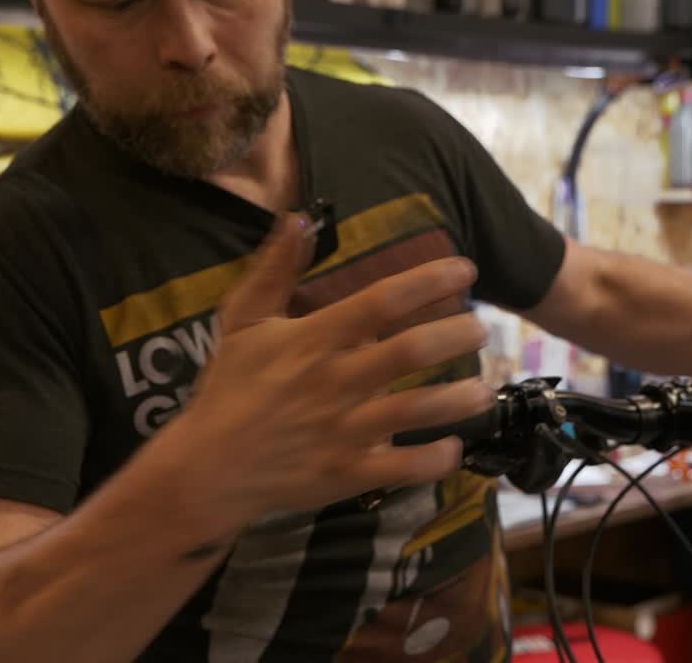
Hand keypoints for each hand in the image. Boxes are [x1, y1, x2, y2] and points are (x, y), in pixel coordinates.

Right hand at [155, 213, 491, 533]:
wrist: (206, 468)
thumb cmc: (231, 388)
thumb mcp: (243, 321)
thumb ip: (275, 269)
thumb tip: (298, 216)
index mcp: (312, 340)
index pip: (380, 301)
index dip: (428, 281)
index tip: (466, 271)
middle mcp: (333, 382)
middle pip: (410, 352)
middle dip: (456, 336)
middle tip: (481, 330)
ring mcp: (342, 431)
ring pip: (415, 411)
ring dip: (459, 399)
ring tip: (485, 390)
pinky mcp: (346, 475)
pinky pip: (402, 468)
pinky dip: (434, 459)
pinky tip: (454, 447)